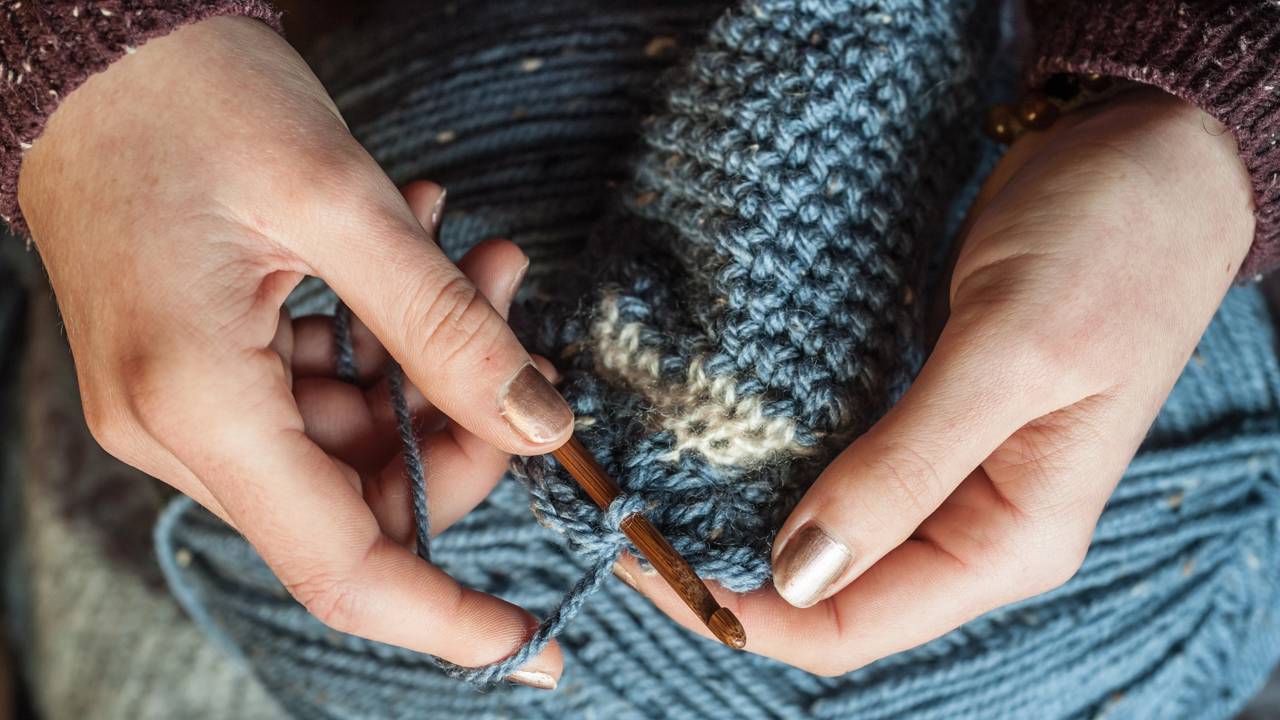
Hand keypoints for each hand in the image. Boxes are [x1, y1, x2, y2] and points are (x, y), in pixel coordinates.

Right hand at [19, 17, 572, 684]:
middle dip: (462, 423)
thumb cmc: (186, 98)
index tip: (539, 645)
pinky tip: (414, 253)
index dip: (448, 618)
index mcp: (198, 403)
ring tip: (471, 255)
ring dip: (431, 362)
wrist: (90, 48)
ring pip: (355, 442)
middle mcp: (180, 428)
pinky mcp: (204, 370)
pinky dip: (384, 341)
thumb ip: (448, 327)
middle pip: (365, 500)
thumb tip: (540, 423)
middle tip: (513, 311)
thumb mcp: (340, 201)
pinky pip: (322, 394)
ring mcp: (187, 403)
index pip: (341, 569)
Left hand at [615, 87, 1255, 674]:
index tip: (644, 556)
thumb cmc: (1110, 246)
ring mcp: (946, 474)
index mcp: (1012, 539)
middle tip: (625, 514)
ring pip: (822, 533)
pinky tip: (710, 435)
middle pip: (827, 590)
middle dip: (724, 570)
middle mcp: (974, 525)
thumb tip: (798, 571)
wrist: (1150, 156)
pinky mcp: (922, 419)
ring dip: (737, 517)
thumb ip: (907, 468)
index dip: (742, 611)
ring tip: (648, 482)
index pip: (853, 625)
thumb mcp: (1009, 354)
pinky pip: (833, 469)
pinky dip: (769, 462)